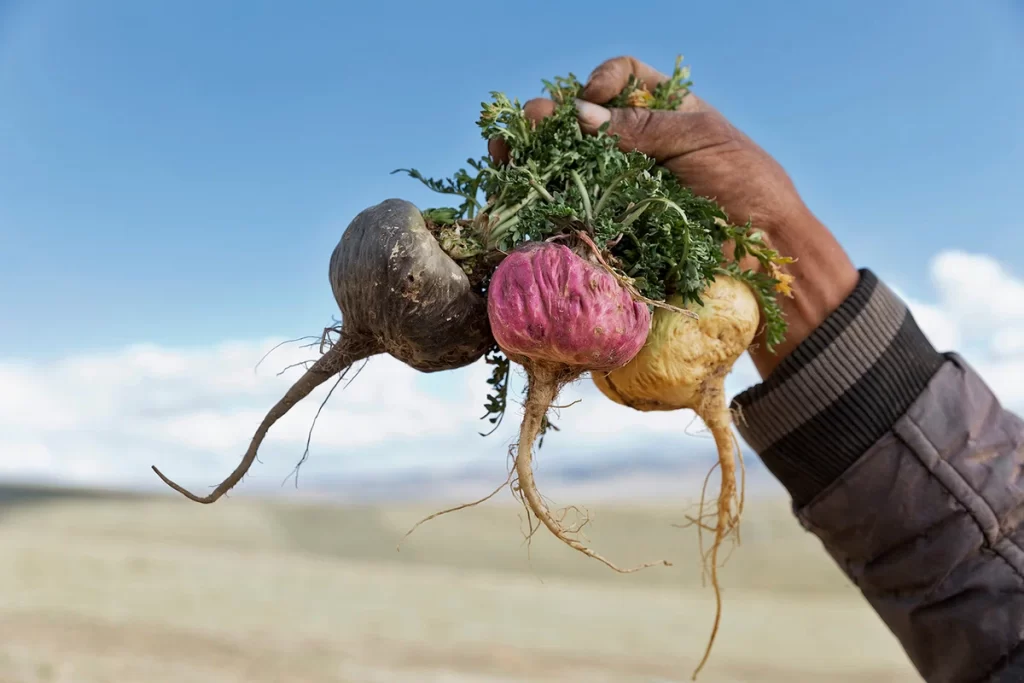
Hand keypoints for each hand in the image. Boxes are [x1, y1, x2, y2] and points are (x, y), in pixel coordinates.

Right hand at [490, 56, 858, 377]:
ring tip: (505, 157)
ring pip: (565, 167)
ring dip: (530, 160)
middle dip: (547, 121)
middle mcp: (637, 147)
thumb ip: (640, 126)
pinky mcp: (613, 228)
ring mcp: (620, 189)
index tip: (594, 99)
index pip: (621, 80)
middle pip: (580, 122)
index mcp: (665, 114)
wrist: (762, 257)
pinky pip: (570, 212)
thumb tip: (578, 117)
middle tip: (526, 127)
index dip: (601, 83)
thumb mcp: (699, 139)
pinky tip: (513, 197)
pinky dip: (538, 205)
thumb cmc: (745, 189)